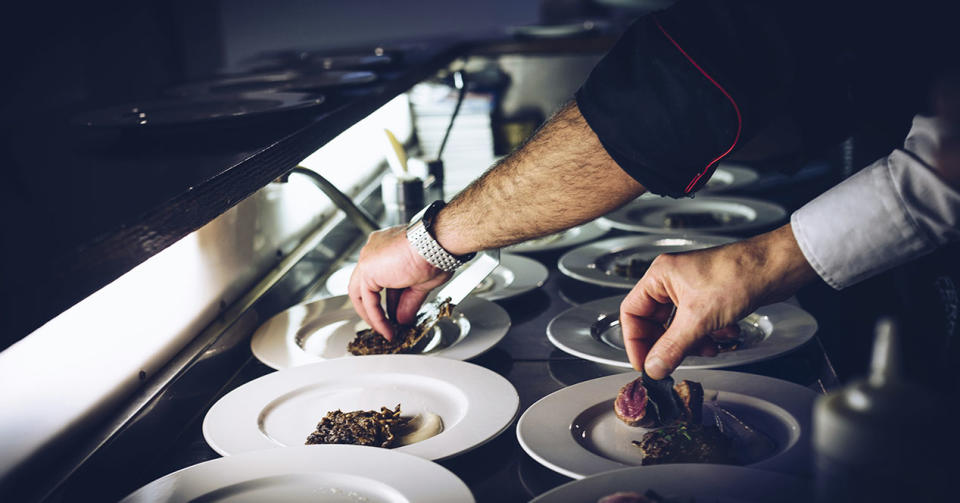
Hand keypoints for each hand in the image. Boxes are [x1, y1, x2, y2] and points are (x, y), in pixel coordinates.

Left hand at [348, 226, 451, 339]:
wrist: (436, 245)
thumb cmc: (436, 253)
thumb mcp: (421, 283)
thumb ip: (408, 301)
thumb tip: (403, 319)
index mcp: (388, 247)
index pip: (383, 278)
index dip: (390, 299)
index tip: (396, 314)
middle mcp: (374, 250)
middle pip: (368, 285)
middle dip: (376, 308)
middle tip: (386, 325)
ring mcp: (368, 258)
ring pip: (362, 293)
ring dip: (373, 315)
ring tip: (386, 331)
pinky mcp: (367, 270)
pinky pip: (368, 300)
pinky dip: (376, 317)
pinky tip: (386, 329)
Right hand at [620, 224, 816, 378]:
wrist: (776, 267)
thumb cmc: (739, 274)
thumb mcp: (699, 318)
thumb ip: (672, 347)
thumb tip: (653, 368)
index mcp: (660, 276)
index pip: (631, 312)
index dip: (635, 341)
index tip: (644, 364)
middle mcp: (673, 281)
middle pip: (655, 322)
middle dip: (669, 344)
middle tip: (674, 363)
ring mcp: (692, 289)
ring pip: (679, 327)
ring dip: (692, 342)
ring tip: (708, 347)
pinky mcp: (711, 298)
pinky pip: (699, 325)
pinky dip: (709, 335)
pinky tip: (725, 335)